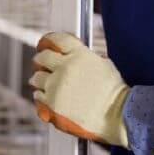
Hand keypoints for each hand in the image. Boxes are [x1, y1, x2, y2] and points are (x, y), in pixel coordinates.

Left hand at [29, 32, 130, 147]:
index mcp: (79, 55)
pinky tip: (46, 96)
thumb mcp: (103, 64)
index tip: (46, 43)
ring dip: (39, 79)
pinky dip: (41, 95)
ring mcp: (56, 86)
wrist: (117, 115)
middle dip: (41, 60)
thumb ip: (84, 57)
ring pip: (36, 77)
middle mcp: (65, 68)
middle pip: (42, 57)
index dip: (49, 40)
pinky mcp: (52, 104)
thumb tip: (73, 55)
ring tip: (42, 82)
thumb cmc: (114, 92)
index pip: (57, 40)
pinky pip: (38, 96)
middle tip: (41, 63)